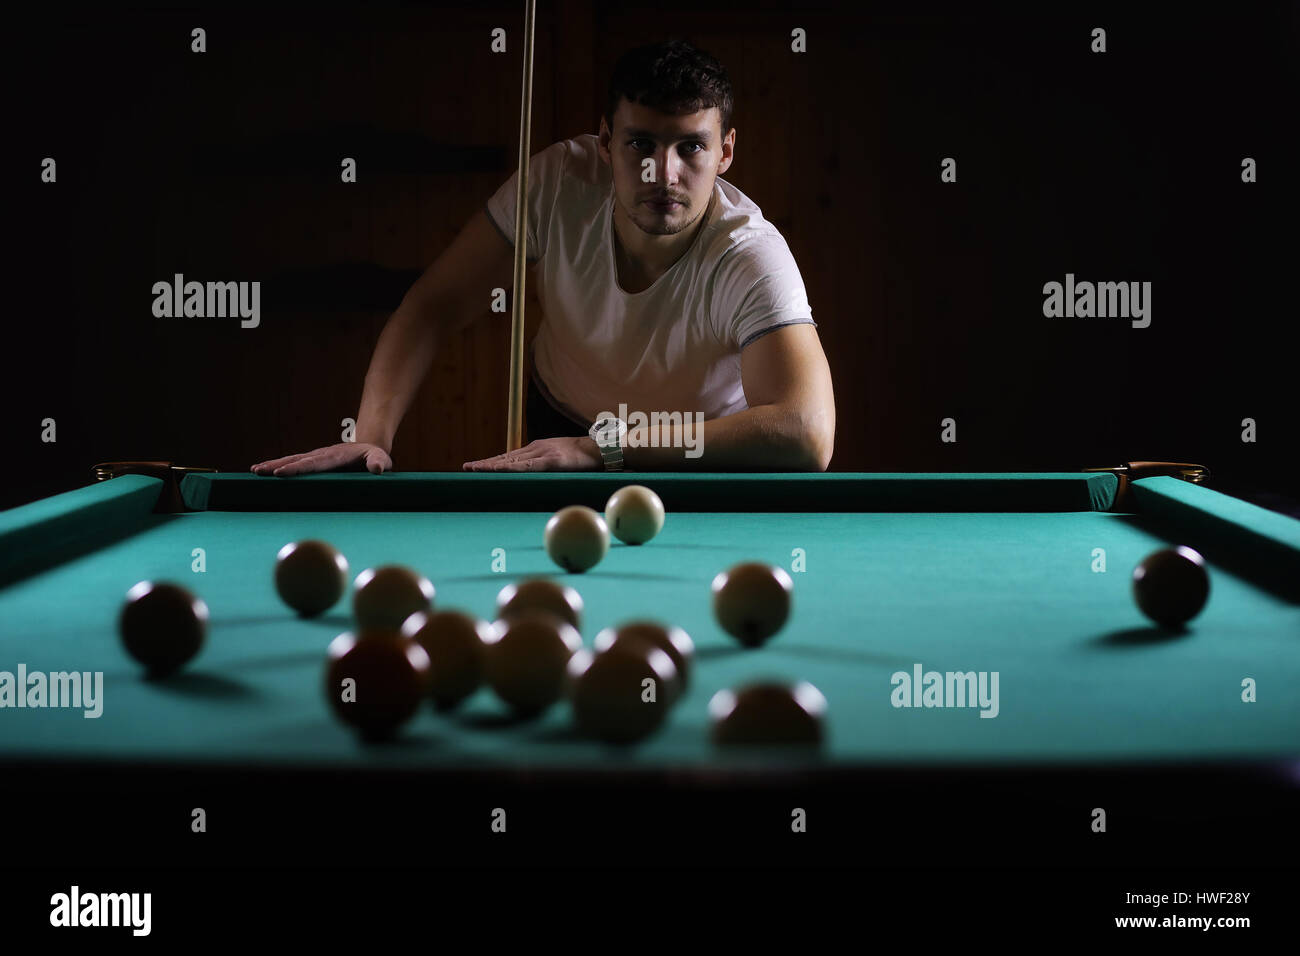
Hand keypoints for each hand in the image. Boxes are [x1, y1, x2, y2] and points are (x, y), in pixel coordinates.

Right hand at [251, 442, 392, 475]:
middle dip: (278, 465)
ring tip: (255, 471)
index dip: (297, 468)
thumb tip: (377, 469)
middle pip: (297, 460)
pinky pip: (293, 462)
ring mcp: (316, 456)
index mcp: (336, 456)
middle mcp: (322, 454)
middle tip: (260, 471)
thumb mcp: (380, 458)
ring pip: (291, 459)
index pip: (314, 464)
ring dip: (273, 464)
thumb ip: (379, 462)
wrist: (369, 447)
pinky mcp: (313, 461)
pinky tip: (261, 471)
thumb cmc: (375, 456)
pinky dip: (277, 465)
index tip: (281, 472)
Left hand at [463, 437, 602, 471]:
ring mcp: (542, 453)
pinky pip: (525, 465)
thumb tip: (536, 473)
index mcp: (538, 448)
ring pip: (511, 459)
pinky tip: (498, 469)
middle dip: (486, 462)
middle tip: (466, 467)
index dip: (493, 460)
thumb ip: (548, 463)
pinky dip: (509, 467)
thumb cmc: (584, 457)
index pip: (511, 455)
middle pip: (506, 456)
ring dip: (491, 465)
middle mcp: (536, 448)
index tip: (477, 465)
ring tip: (474, 468)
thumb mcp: (561, 457)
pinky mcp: (549, 460)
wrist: (601, 449)